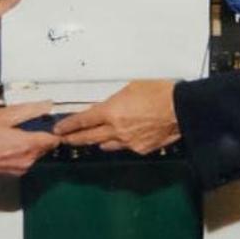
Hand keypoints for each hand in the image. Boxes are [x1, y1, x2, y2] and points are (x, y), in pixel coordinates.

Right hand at [0, 100, 58, 175]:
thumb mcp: (6, 115)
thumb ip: (30, 110)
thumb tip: (46, 105)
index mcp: (28, 144)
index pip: (54, 139)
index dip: (53, 129)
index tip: (49, 122)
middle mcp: (27, 159)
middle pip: (46, 146)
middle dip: (40, 135)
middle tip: (27, 125)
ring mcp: (20, 168)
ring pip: (35, 154)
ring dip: (30, 144)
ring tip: (14, 134)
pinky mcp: (12, 172)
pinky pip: (25, 160)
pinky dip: (21, 152)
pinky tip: (8, 144)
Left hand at [53, 80, 179, 154]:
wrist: (181, 108)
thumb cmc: (157, 92)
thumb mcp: (130, 89)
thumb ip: (114, 102)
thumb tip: (107, 110)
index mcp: (111, 112)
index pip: (83, 121)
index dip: (68, 126)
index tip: (58, 129)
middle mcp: (116, 130)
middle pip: (89, 137)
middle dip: (74, 138)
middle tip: (64, 140)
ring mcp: (128, 142)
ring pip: (106, 145)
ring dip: (98, 141)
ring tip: (92, 140)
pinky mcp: (141, 149)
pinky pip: (125, 147)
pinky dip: (121, 142)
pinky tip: (123, 138)